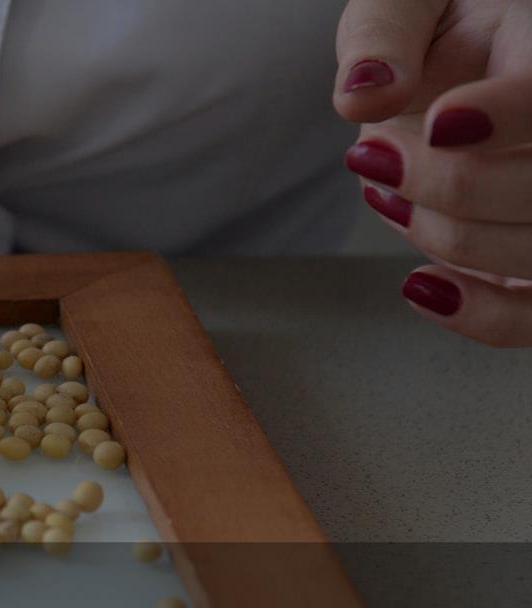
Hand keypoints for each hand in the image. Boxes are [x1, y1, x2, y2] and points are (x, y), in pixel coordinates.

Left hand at [334, 0, 531, 346]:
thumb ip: (384, 34)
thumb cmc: (440, 38)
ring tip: (393, 195)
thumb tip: (364, 93)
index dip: (504, 117)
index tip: (439, 124)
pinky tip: (422, 285)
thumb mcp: (408, 6)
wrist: (455, 82)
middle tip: (375, 156)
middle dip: (452, 186)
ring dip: (452, 239)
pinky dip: (479, 315)